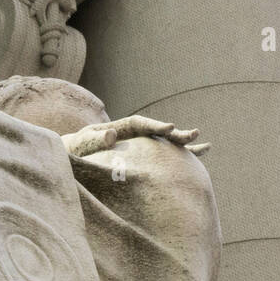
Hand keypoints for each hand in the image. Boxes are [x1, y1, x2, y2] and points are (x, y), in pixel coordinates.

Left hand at [62, 115, 209, 157]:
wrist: (73, 157)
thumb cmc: (76, 150)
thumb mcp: (81, 144)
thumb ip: (93, 140)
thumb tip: (111, 134)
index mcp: (118, 127)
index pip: (139, 123)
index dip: (155, 125)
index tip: (170, 127)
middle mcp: (133, 134)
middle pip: (157, 131)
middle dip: (174, 133)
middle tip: (193, 135)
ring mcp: (140, 145)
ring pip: (165, 143)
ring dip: (183, 145)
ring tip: (206, 146)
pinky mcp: (144, 157)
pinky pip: (165, 155)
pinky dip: (181, 155)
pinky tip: (202, 153)